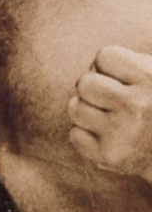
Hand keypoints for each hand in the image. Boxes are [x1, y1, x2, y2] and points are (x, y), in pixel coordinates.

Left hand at [68, 46, 151, 181]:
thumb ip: (132, 64)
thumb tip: (94, 65)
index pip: (104, 56)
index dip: (109, 67)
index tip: (123, 80)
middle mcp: (137, 105)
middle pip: (84, 82)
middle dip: (94, 89)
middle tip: (113, 100)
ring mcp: (122, 132)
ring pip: (75, 108)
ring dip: (88, 112)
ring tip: (112, 119)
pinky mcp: (109, 156)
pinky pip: (75, 135)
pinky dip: (88, 136)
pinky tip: (111, 138)